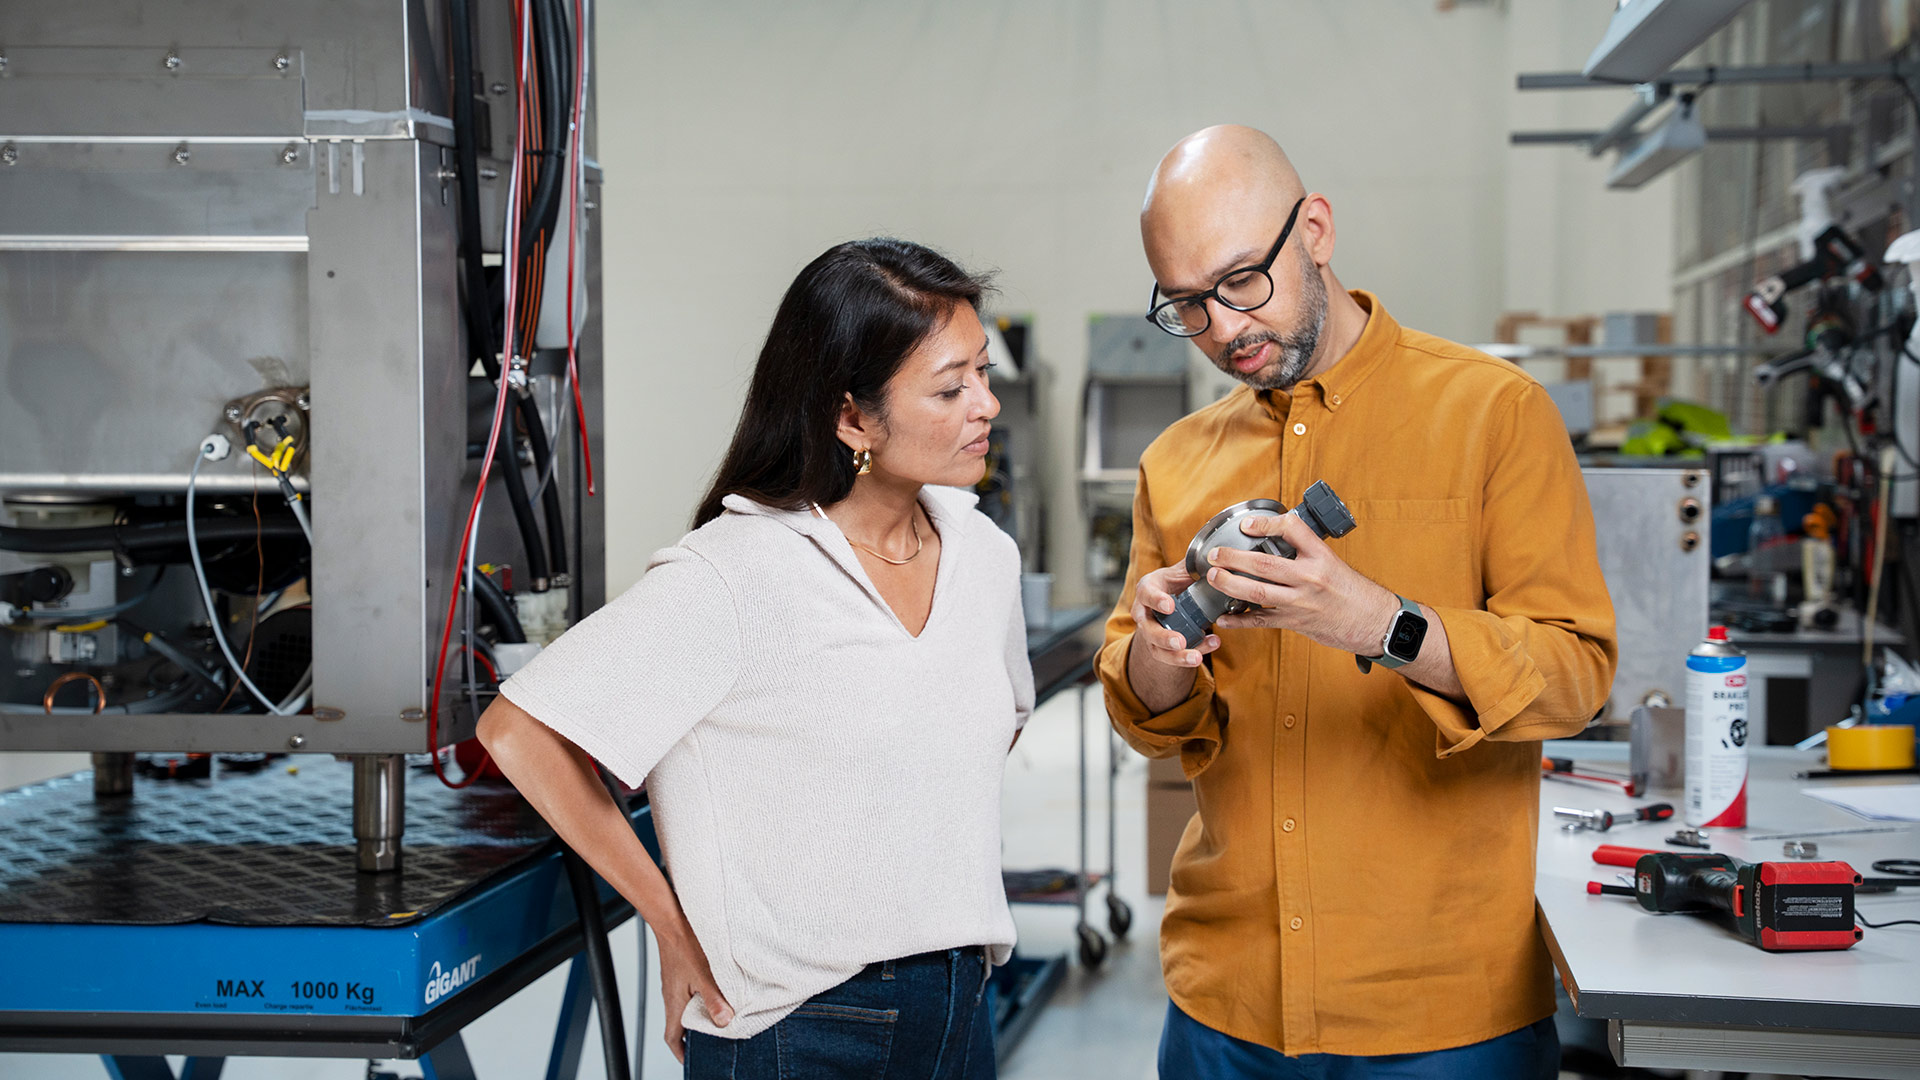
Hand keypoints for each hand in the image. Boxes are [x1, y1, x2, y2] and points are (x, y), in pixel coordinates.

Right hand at [657, 917, 732, 1062]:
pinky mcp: (678, 973)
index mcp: (674, 1003)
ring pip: (684, 1008)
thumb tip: (724, 1022)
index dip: (681, 1052)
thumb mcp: (705, 975)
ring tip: (716, 1018)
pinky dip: (699, 999)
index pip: (672, 1037)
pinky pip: (687, 993)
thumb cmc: (684, 944)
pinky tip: (713, 993)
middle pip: (679, 1025)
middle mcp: (671, 996)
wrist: (671, 919)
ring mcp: (674, 985)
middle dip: (693, 1036)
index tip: (692, 1060)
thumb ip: (714, 1000)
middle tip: (711, 1040)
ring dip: (698, 1016)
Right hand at [1129, 560, 1221, 668]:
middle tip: (1180, 641)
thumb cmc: (1177, 582)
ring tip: (1197, 657)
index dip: (1156, 600)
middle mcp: (1144, 611)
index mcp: (1148, 588)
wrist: (1172, 601)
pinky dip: (1190, 656)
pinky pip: (1171, 658)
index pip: (1146, 593)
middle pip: (1147, 628)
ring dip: (1177, 656)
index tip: (1170, 605)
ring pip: (1157, 649)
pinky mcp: (1160, 648)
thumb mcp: (1183, 570)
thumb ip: (1195, 564)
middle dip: (1163, 637)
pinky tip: (1209, 647)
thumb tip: (1217, 556)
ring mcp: (1150, 632)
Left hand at [1207, 511, 1397, 653]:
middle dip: (1233, 558)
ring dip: (1230, 584)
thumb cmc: (1354, 592)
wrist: (1375, 622)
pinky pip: (1262, 621)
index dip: (1266, 524)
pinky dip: (1240, 620)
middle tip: (1214, 555)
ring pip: (1257, 593)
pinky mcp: (1296, 622)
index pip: (1292, 529)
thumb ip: (1307, 552)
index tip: (1248, 525)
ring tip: (1213, 577)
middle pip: (1263, 565)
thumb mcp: (1334, 562)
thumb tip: (1277, 537)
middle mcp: (1310, 577)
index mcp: (1321, 556)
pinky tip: (1224, 618)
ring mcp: (1301, 602)